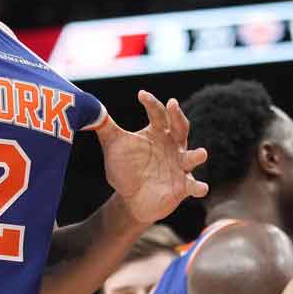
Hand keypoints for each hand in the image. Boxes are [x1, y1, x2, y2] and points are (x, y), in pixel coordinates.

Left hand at [95, 90, 208, 223]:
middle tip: (173, 104)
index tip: (141, 94)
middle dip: (178, 116)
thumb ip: (106, 127)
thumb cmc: (125, 168)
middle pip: (179, 127)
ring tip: (202, 153)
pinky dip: (198, 187)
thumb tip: (90, 107)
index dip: (151, 103)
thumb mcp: (114, 146)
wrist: (129, 198)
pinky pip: (193, 186)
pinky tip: (201, 188)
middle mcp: (173, 146)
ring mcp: (180, 166)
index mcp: (158, 132)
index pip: (158, 113)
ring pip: (192, 157)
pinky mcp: (182, 187)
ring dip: (197, 155)